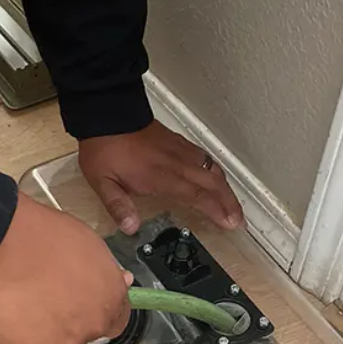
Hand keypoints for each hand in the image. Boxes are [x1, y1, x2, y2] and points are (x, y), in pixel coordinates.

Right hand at [0, 193, 132, 343]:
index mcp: (111, 295)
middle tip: (41, 296)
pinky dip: (14, 338)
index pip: (115, 317)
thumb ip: (104, 270)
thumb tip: (122, 280)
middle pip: (82, 332)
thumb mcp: (86, 242)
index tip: (78, 301)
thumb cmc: (40, 234)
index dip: (94, 308)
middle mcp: (94, 325)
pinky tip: (5, 314)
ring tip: (18, 301)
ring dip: (39, 329)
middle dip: (66, 318)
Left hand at [78, 120, 244, 233]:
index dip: (216, 209)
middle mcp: (176, 163)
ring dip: (226, 188)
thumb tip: (130, 228)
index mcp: (161, 176)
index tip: (229, 223)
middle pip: (213, 183)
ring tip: (234, 205)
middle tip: (239, 221)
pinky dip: (216, 170)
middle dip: (229, 203)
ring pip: (213, 169)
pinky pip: (205, 157)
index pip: (197, 195)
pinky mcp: (178, 142)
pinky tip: (219, 178)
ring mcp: (180, 151)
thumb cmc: (105, 149)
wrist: (108, 115)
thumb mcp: (103, 182)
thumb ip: (118, 206)